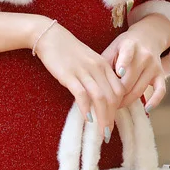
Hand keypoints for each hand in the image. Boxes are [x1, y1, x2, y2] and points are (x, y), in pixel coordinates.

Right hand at [33, 18, 126, 142]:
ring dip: (102, 117)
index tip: (113, 120)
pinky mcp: (69, 75)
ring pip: (100, 98)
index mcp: (104, 65)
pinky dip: (86, 107)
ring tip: (101, 132)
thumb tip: (100, 96)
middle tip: (107, 133)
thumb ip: (96, 76)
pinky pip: (82, 94)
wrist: (50, 36)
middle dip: (111, 118)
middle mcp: (98, 69)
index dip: (119, 108)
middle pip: (112, 97)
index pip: (119, 90)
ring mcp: (84, 71)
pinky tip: (87, 118)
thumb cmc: (67, 49)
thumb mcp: (88, 61)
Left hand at [100, 16, 169, 112]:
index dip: (123, 64)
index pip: (127, 54)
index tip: (118, 73)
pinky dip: (155, 100)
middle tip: (104, 104)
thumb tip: (90, 84)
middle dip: (116, 94)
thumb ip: (104, 63)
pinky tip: (147, 109)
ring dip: (127, 100)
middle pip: (129, 80)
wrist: (147, 38)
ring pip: (140, 88)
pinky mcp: (162, 74)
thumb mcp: (113, 49)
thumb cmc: (123, 47)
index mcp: (130, 46)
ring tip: (115, 108)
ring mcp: (154, 66)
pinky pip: (161, 90)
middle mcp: (144, 56)